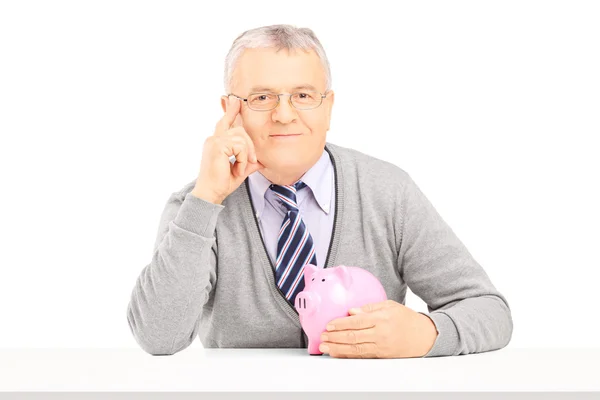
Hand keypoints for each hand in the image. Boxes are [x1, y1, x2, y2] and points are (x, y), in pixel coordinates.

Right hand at [192, 96, 264, 203]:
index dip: (230, 111)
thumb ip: (248, 163)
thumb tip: (261, 162)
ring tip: (241, 168)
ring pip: (241, 138)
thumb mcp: (239, 170)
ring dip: (247, 154)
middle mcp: (213, 139)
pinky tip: (237, 168)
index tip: (235, 100)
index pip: (224, 122)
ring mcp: (214, 141)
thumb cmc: (221, 184)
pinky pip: (240, 146)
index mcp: (216, 142)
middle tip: (251, 161)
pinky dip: (243, 159)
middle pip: (239, 130)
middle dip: (250, 145)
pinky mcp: (217, 146)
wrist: (210, 194)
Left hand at [318, 299, 438, 358]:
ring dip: (338, 348)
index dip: (341, 324)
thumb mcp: (390, 306)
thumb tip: (351, 311)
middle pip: (353, 336)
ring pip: (355, 349)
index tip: (329, 324)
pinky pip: (362, 356)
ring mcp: (381, 346)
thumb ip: (369, 308)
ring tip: (325, 346)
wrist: (425, 336)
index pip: (357, 322)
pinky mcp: (382, 355)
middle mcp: (381, 333)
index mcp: (382, 318)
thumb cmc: (406, 319)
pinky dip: (348, 355)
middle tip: (322, 336)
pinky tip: (338, 353)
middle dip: (335, 337)